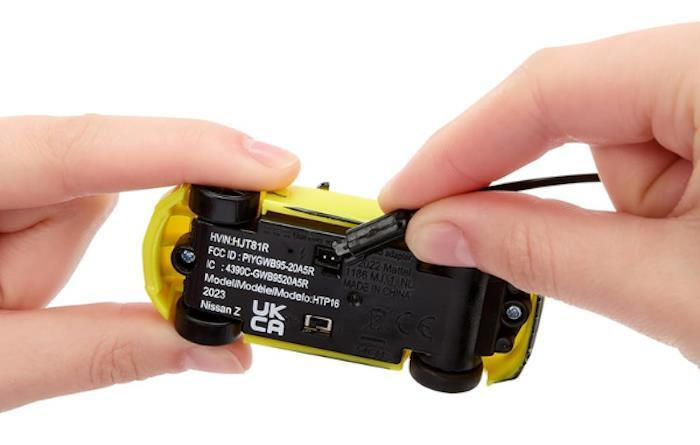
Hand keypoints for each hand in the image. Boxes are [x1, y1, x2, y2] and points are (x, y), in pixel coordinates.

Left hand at [0, 115, 299, 410]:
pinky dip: (60, 260)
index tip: (274, 166)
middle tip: (62, 304)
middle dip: (110, 249)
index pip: (92, 147)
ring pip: (91, 206)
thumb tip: (218, 349)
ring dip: (64, 267)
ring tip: (3, 310)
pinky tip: (8, 292)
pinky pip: (75, 213)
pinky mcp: (17, 194)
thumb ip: (106, 351)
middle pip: (102, 178)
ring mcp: (8, 176)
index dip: (193, 150)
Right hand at [380, 23, 699, 365]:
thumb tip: (441, 231)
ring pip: (608, 143)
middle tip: (460, 244)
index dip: (458, 146)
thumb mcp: (672, 290)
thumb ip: (543, 252)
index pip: (547, 88)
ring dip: (599, 214)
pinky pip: (640, 158)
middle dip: (525, 188)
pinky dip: (623, 211)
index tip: (404, 196)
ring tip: (641, 276)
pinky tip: (651, 254)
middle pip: (574, 111)